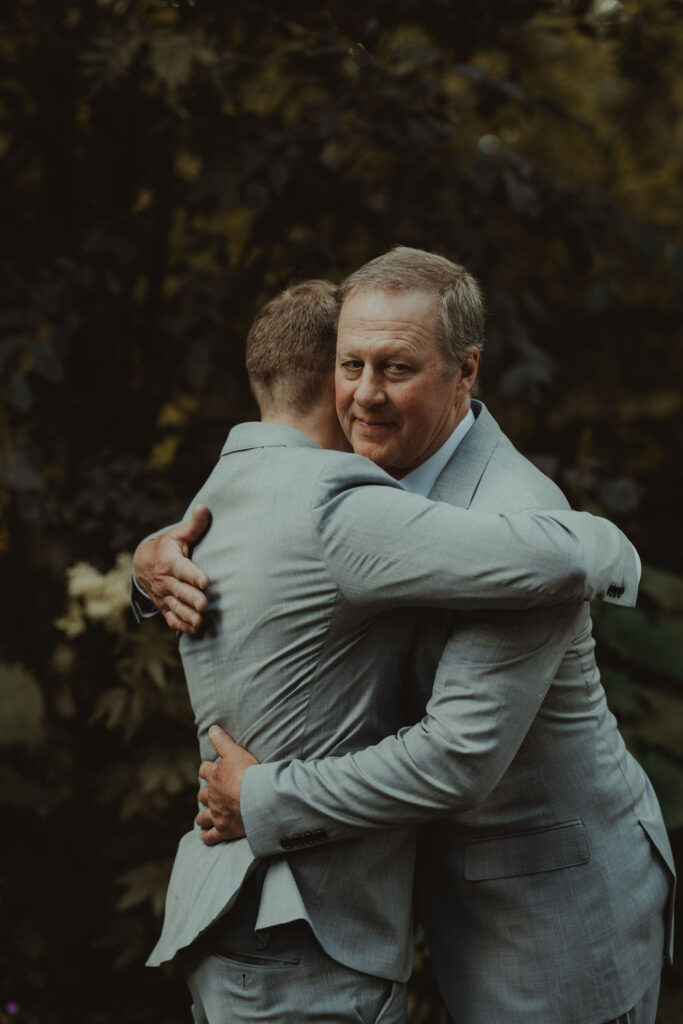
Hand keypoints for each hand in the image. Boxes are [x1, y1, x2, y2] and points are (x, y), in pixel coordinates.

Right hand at [133, 505, 210, 633]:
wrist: (141, 564)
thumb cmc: (166, 547)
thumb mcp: (176, 534)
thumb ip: (193, 526)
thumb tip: (206, 508)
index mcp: (170, 562)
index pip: (182, 569)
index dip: (194, 575)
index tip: (206, 581)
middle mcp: (165, 581)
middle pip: (179, 591)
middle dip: (191, 599)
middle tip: (204, 605)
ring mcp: (164, 595)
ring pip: (175, 607)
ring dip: (187, 615)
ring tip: (200, 621)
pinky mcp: (164, 606)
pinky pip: (171, 617)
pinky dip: (180, 625)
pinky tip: (194, 630)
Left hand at [196, 725, 259, 844]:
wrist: (258, 800)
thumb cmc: (249, 774)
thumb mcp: (235, 752)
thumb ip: (222, 741)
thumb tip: (212, 728)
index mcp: (215, 776)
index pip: (205, 770)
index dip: (207, 769)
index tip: (211, 770)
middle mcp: (212, 796)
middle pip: (203, 794)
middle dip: (205, 794)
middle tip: (210, 794)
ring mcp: (217, 814)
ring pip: (203, 817)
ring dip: (203, 816)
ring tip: (205, 816)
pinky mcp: (223, 830)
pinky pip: (210, 836)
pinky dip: (206, 836)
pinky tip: (205, 836)